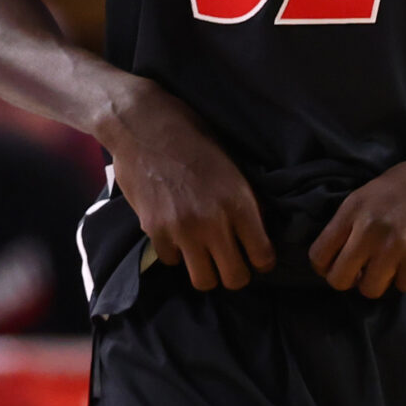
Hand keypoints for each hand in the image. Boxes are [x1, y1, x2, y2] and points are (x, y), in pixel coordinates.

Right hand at [99, 80, 273, 291]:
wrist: (142, 125)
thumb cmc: (192, 136)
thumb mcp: (232, 164)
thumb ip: (245, 200)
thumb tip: (260, 228)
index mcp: (239, 202)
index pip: (262, 256)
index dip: (263, 261)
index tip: (258, 256)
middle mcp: (213, 222)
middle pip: (234, 279)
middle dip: (237, 273)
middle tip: (232, 260)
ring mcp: (181, 230)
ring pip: (202, 281)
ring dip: (206, 269)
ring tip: (205, 253)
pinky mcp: (153, 231)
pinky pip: (172, 261)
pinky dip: (177, 253)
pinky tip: (178, 235)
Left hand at [309, 136, 405, 296]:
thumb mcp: (381, 186)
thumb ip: (361, 216)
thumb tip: (348, 246)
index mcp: (356, 207)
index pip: (319, 254)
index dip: (327, 266)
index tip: (341, 267)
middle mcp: (370, 230)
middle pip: (340, 279)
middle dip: (351, 280)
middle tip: (366, 273)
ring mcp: (396, 247)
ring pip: (371, 288)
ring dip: (383, 281)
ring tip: (396, 266)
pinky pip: (404, 285)